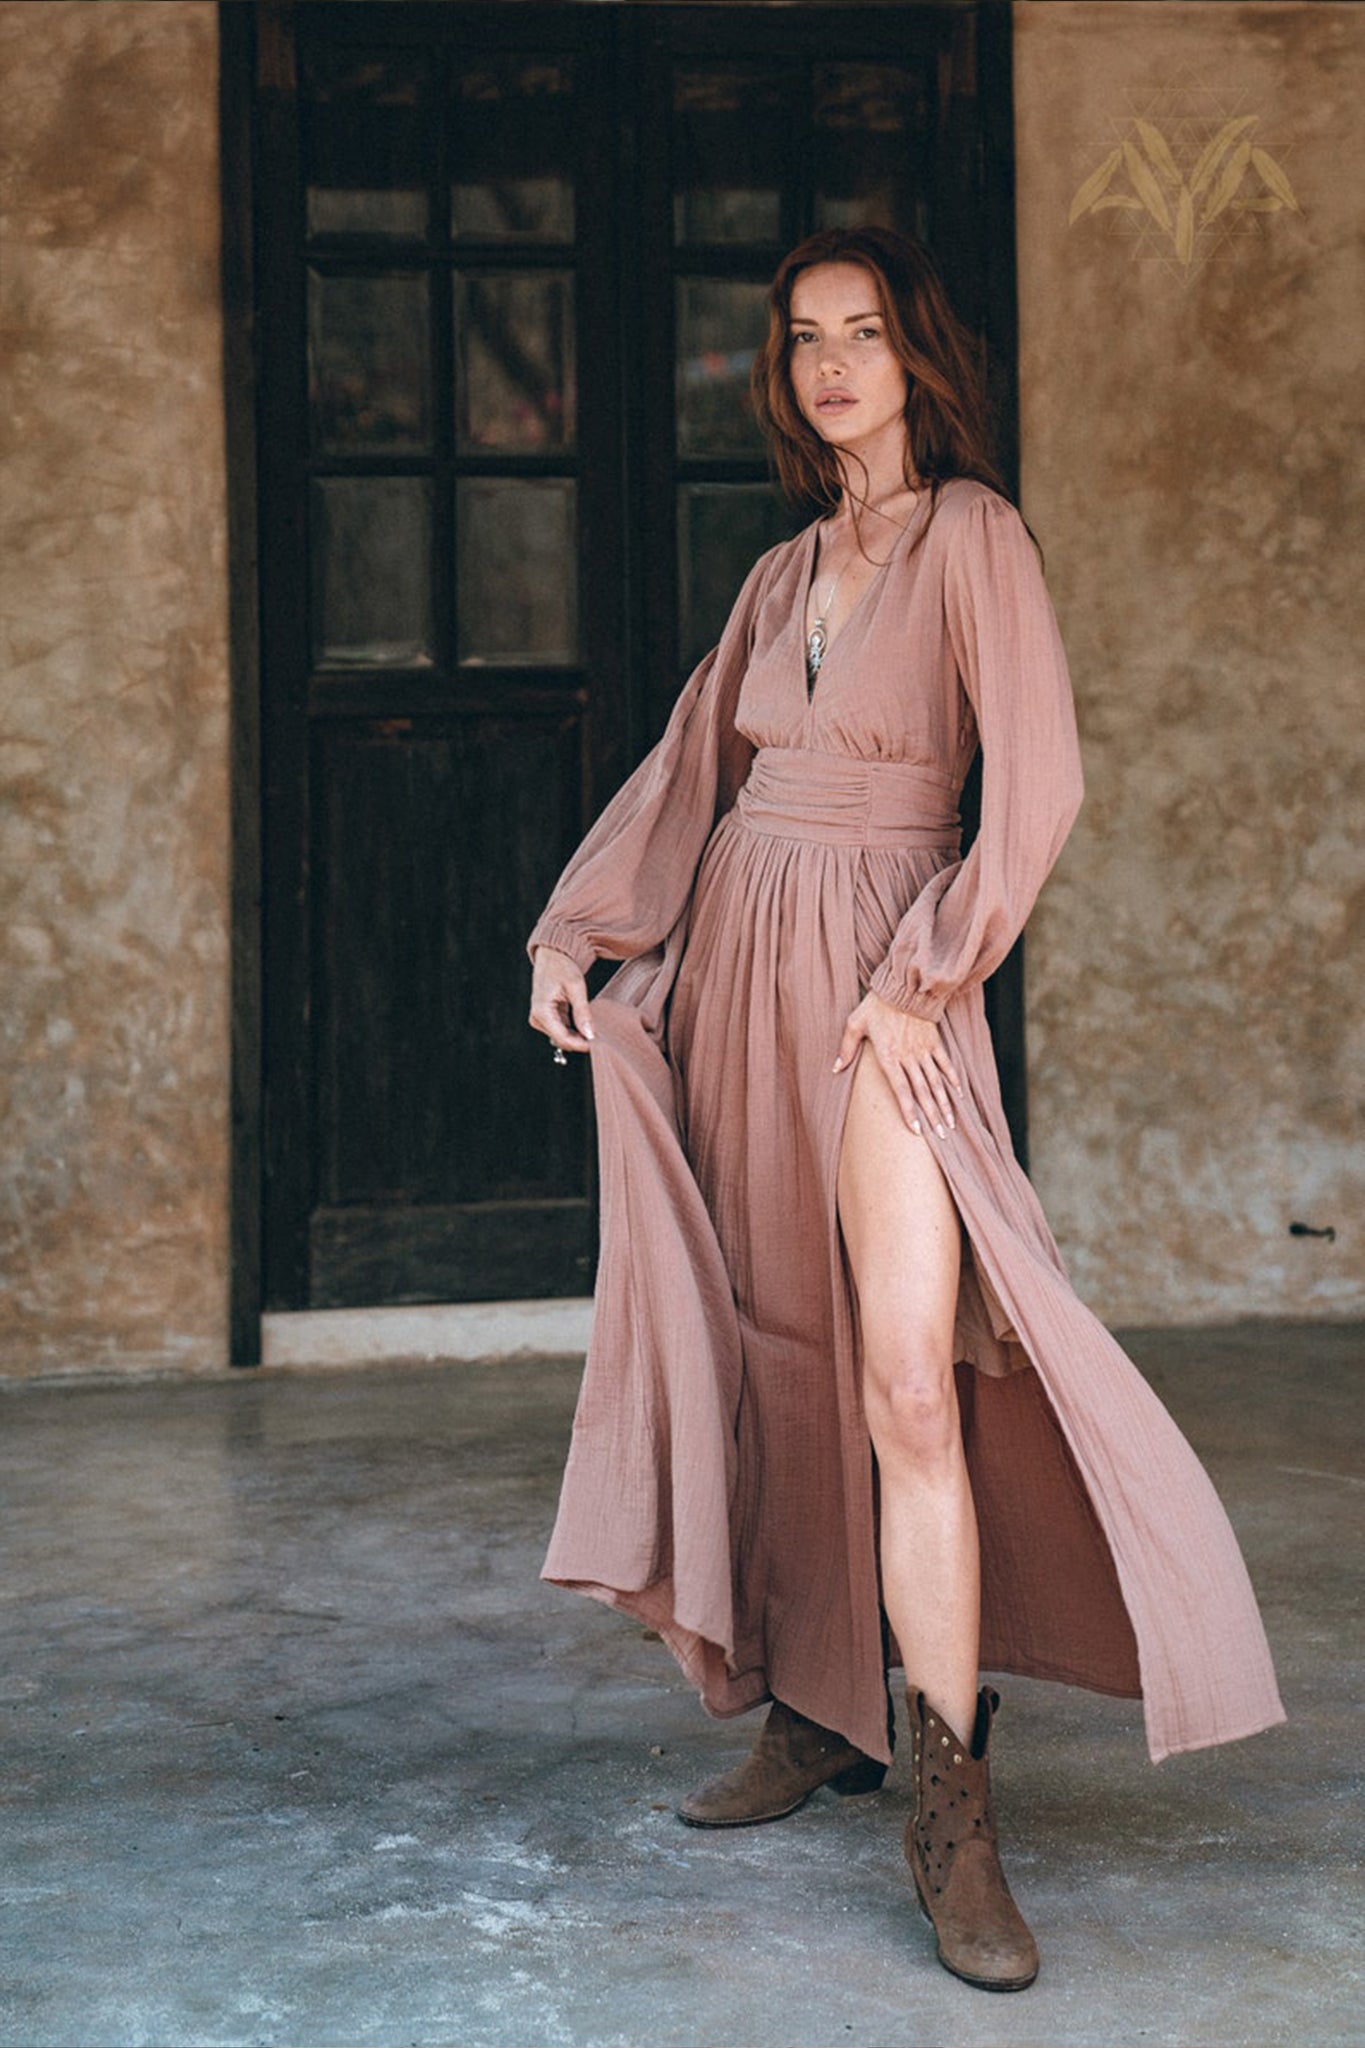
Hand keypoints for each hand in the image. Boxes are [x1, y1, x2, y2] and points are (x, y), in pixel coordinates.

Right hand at [529, 945, 594, 1055]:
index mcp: (541, 1011)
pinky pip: (562, 1029)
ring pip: (562, 1037)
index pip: (562, 1038)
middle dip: (581, 1041)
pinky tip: (586, 1024)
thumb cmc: (562, 966)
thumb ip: (582, 1012)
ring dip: (579, 1036)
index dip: (581, 1044)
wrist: (552, 955)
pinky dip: (575, 1029)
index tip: (598, 1044)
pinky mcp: (546, 1017)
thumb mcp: (576, 987)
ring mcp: (540, 1018)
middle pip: (562, 1040)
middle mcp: (537, 1017)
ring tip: (596, 1030)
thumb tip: (590, 1034)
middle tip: (601, 1037)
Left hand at [833, 991, 962, 1136]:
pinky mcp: (934, 1041)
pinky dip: (952, 1079)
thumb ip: (846, 1048)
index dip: (909, 1111)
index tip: (917, 1130)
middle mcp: (908, 1057)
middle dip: (932, 1115)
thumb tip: (836, 1068)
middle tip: (941, 1135)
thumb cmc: (876, 1006)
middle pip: (922, 1091)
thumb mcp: (855, 1024)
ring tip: (950, 1123)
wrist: (903, 985)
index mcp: (888, 1056)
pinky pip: (945, 1063)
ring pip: (936, 1081)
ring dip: (944, 1103)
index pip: (900, 1090)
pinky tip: (957, 1094)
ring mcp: (923, 1050)